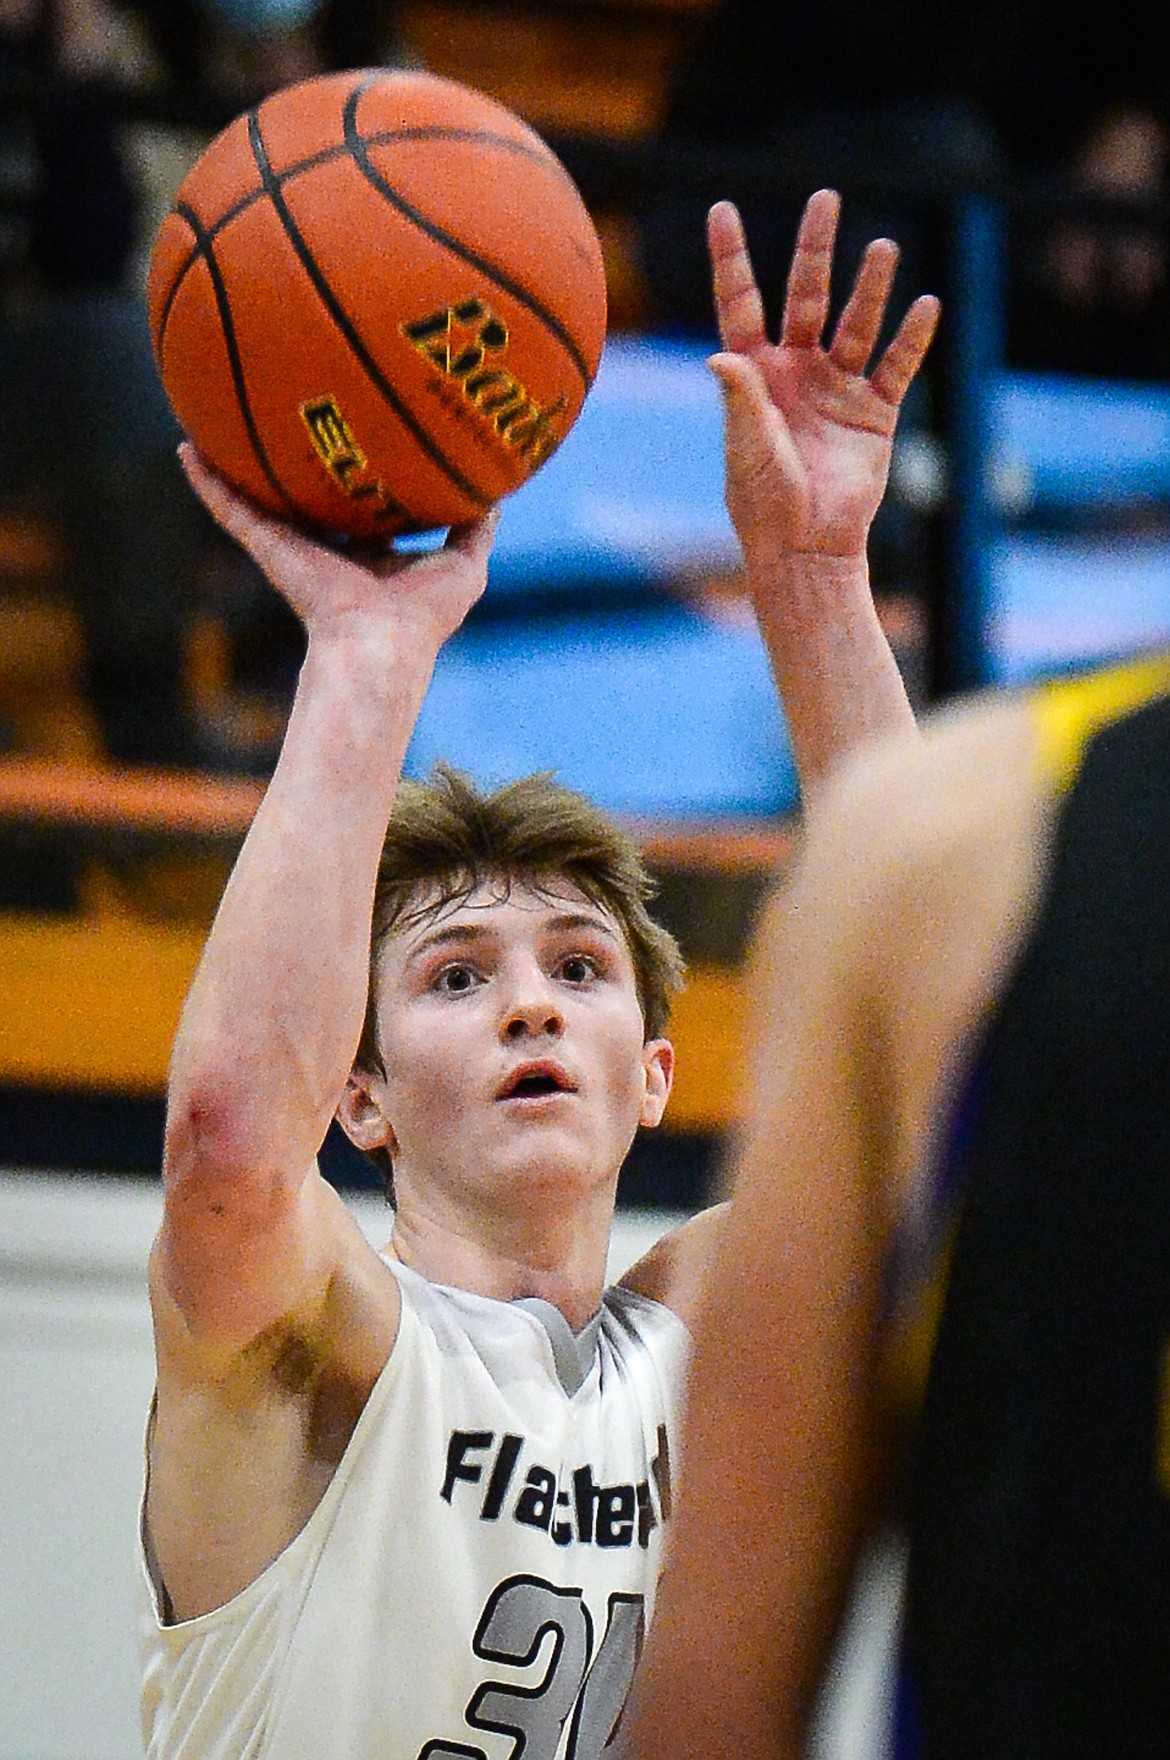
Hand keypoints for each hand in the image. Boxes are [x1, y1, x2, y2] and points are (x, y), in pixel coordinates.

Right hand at [179, 444, 496, 652]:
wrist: (382, 644)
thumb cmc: (424, 615)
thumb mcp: (465, 563)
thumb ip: (476, 527)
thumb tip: (496, 491)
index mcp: (370, 551)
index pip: (359, 502)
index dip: (356, 471)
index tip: (353, 432)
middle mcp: (328, 545)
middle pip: (305, 494)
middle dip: (293, 458)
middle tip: (283, 408)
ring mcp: (295, 545)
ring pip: (258, 495)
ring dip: (233, 462)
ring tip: (212, 416)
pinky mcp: (270, 548)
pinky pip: (231, 509)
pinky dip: (206, 482)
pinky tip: (186, 448)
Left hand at [707, 190, 938, 566]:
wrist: (807, 545)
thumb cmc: (764, 500)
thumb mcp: (747, 448)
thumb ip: (740, 399)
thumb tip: (720, 355)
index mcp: (755, 372)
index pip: (741, 302)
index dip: (731, 258)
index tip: (721, 210)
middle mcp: (797, 369)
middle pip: (807, 295)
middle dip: (814, 249)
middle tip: (826, 198)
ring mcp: (838, 386)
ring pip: (856, 323)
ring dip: (869, 287)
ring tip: (882, 248)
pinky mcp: (874, 412)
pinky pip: (896, 366)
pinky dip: (912, 337)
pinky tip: (926, 304)